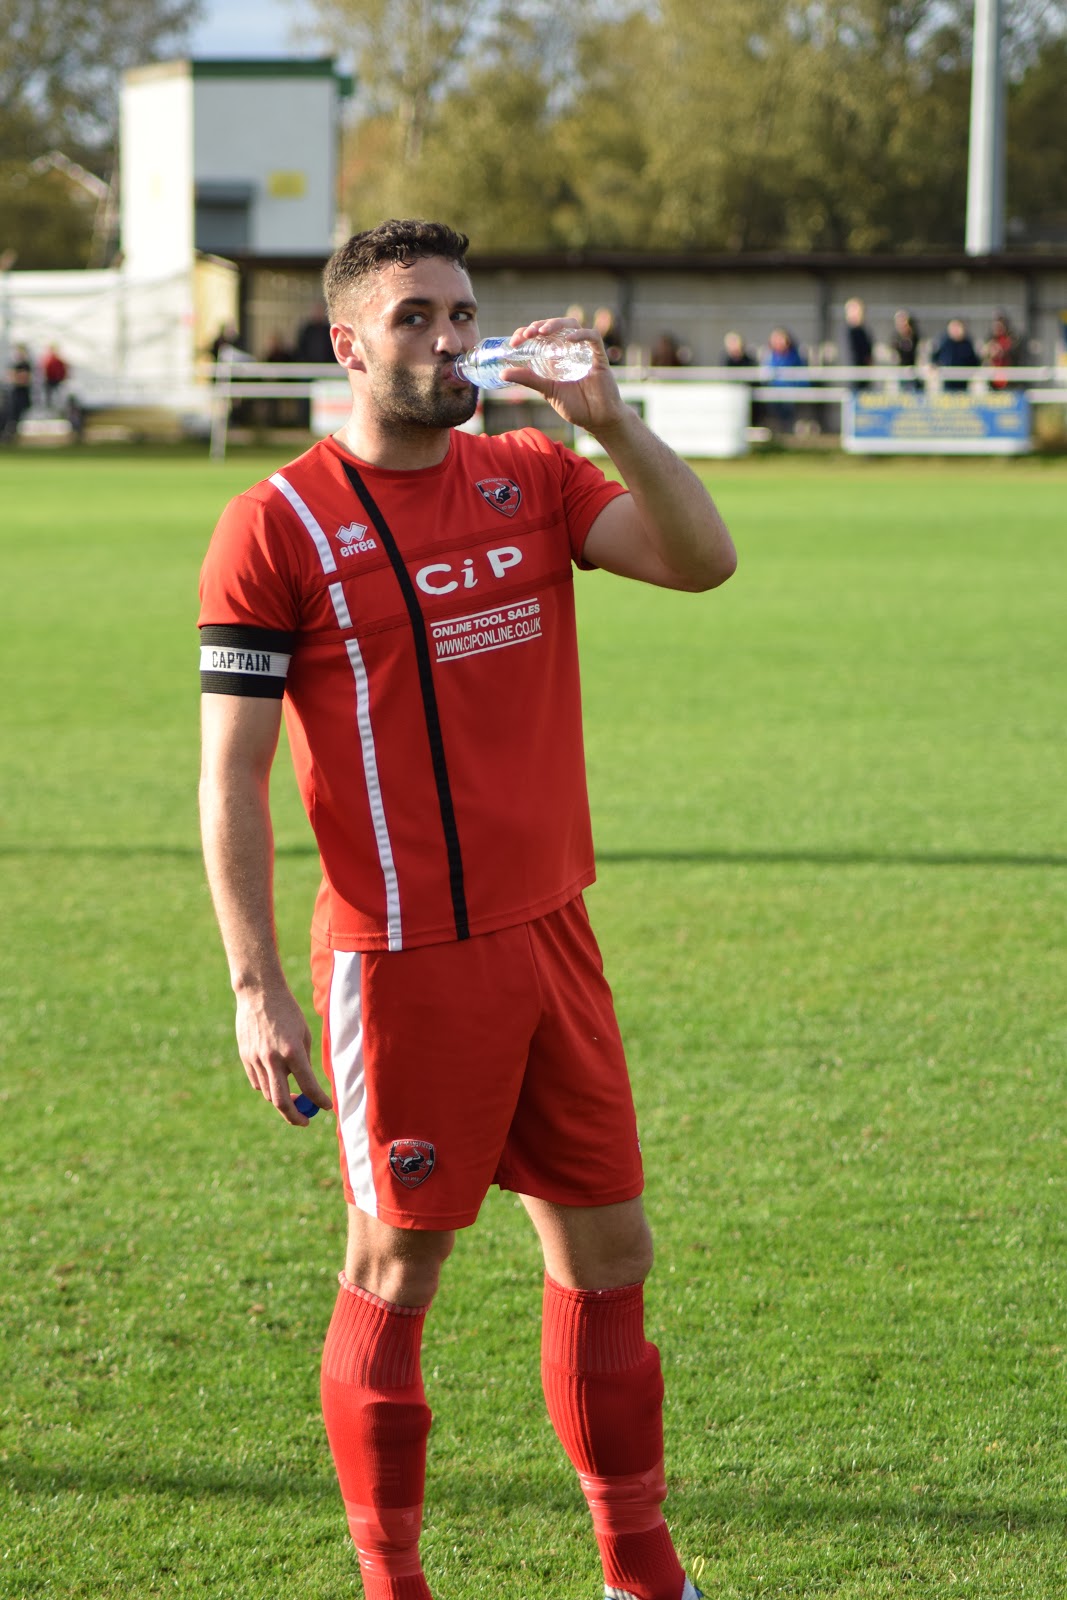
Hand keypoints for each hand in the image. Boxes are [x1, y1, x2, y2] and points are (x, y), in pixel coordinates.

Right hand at [234, 982, 331, 1125]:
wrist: (259, 993)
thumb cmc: (288, 1012)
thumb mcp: (303, 1034)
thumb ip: (302, 1061)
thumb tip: (305, 1085)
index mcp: (292, 1051)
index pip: (308, 1085)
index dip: (319, 1100)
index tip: (327, 1107)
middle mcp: (272, 1058)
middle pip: (281, 1101)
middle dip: (294, 1117)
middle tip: (305, 1121)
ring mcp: (255, 1059)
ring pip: (268, 1093)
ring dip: (281, 1099)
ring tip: (293, 1096)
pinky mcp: (245, 1057)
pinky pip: (257, 1081)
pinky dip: (268, 1085)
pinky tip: (275, 1076)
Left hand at [502, 316, 628, 435]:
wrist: (598, 421)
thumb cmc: (576, 406)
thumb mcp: (547, 391)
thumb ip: (529, 379)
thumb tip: (502, 373)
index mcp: (555, 356)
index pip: (540, 335)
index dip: (526, 333)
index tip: (514, 342)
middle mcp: (569, 350)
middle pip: (554, 326)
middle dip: (538, 326)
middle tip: (526, 335)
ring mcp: (584, 351)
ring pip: (572, 325)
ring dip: (556, 324)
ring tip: (542, 331)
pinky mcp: (599, 357)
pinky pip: (593, 338)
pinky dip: (581, 335)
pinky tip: (569, 339)